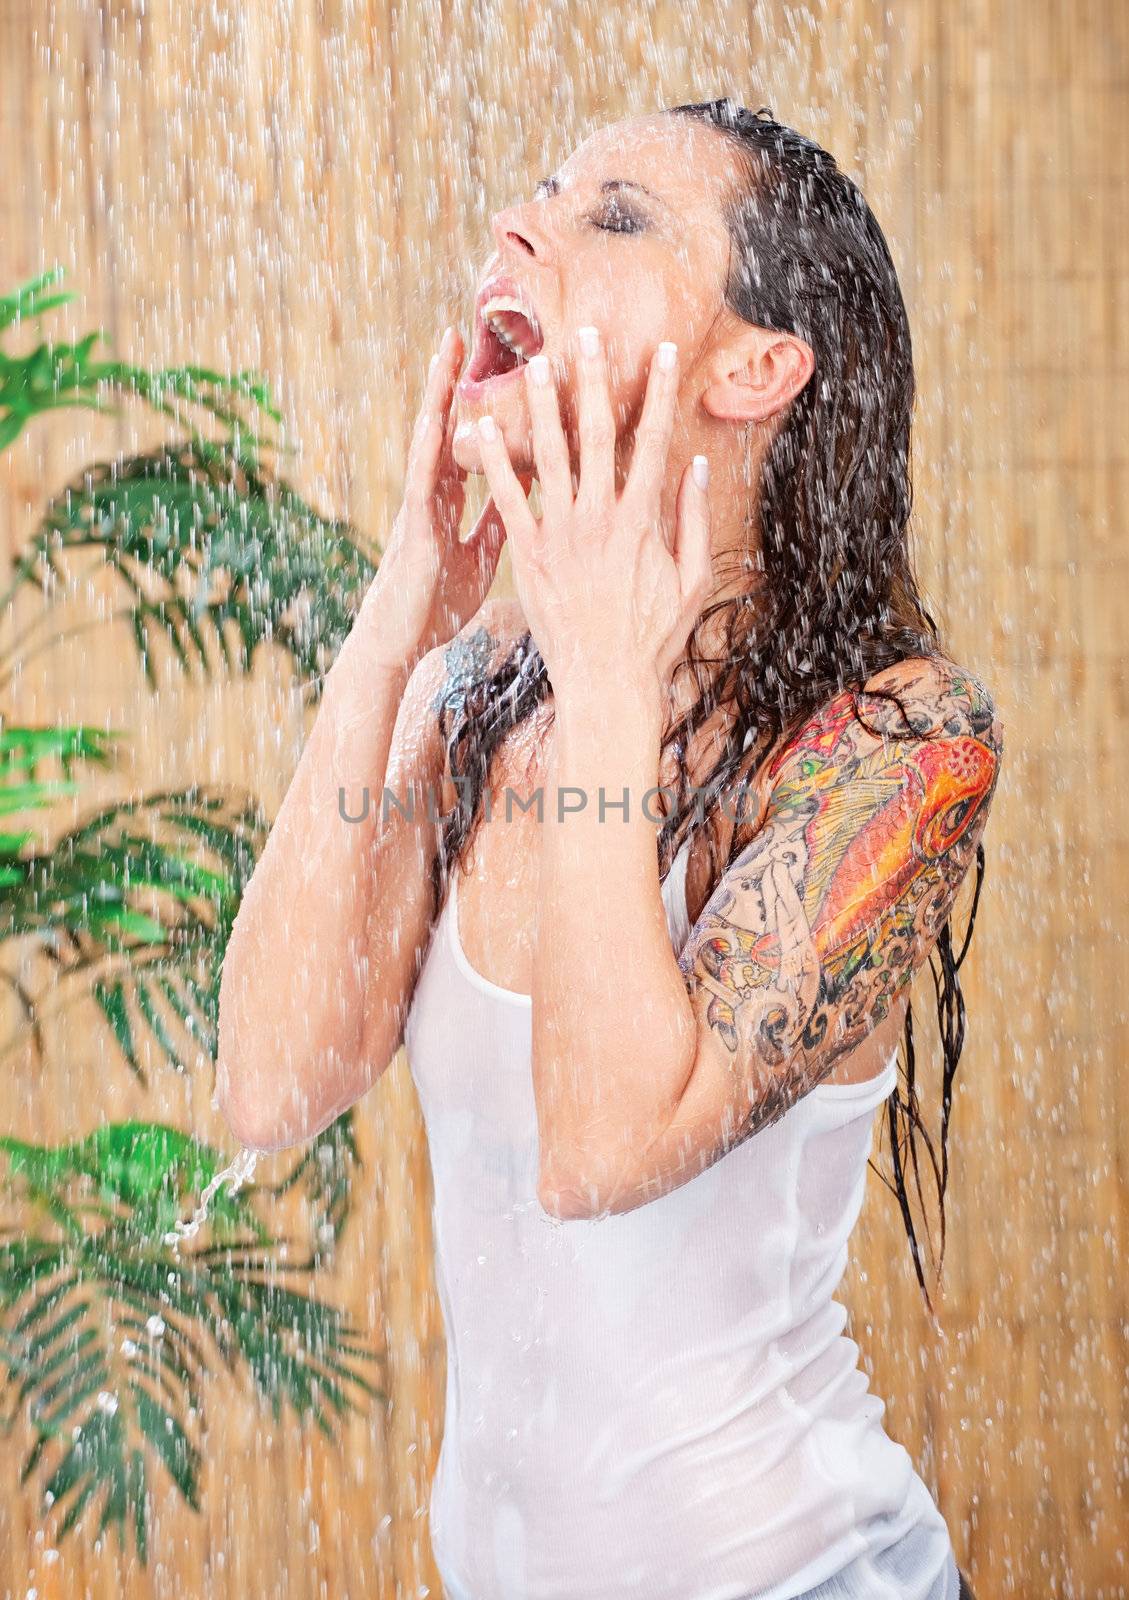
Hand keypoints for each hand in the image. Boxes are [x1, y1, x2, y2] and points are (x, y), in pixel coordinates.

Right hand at [360, 324, 531, 664]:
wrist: (401, 642)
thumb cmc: (437, 602)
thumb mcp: (478, 555)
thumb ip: (496, 520)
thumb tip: (525, 494)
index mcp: (451, 499)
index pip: (471, 439)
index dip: (485, 401)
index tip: (500, 362)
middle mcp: (433, 492)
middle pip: (448, 423)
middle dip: (456, 378)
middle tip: (467, 327)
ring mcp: (419, 505)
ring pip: (429, 436)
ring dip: (436, 392)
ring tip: (445, 346)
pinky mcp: (412, 528)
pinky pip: (421, 481)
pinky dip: (428, 447)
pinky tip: (434, 418)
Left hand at [471, 326, 711, 695]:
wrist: (606, 681)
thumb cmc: (655, 637)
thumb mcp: (694, 581)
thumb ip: (696, 521)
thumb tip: (699, 466)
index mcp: (642, 520)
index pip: (653, 441)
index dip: (659, 392)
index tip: (663, 351)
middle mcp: (600, 517)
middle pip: (597, 434)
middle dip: (593, 380)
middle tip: (585, 333)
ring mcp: (561, 534)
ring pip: (549, 456)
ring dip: (541, 406)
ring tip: (532, 363)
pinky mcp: (529, 554)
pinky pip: (508, 499)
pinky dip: (494, 463)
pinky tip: (479, 429)